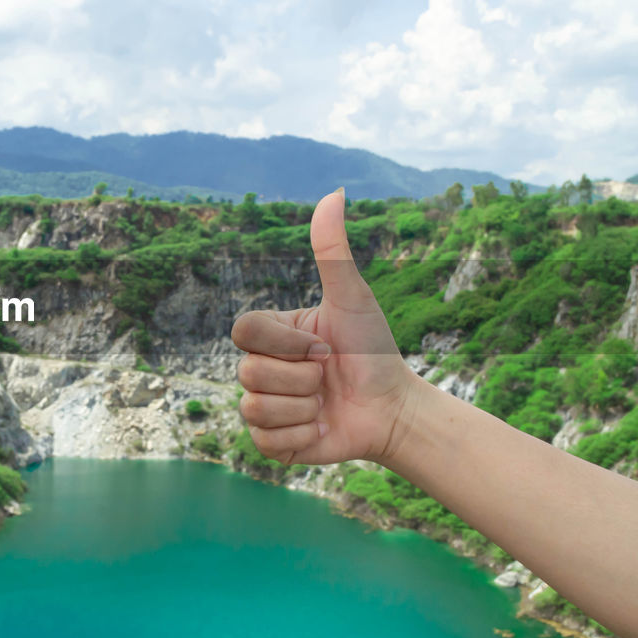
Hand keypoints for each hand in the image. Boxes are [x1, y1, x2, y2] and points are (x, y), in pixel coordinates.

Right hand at [231, 188, 420, 464]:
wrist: (394, 408)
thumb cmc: (373, 350)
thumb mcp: (352, 297)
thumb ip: (333, 250)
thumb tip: (335, 193)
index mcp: (270, 335)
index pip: (243, 331)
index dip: (286, 343)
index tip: (323, 346)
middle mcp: (260, 369)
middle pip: (249, 373)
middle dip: (302, 377)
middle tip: (328, 376)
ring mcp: (263, 408)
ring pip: (255, 408)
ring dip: (304, 407)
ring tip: (325, 402)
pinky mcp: (271, 444)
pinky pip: (265, 440)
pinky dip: (302, 435)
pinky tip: (321, 427)